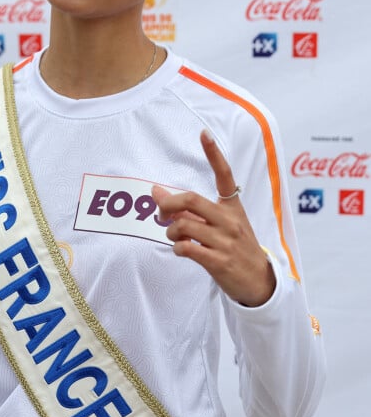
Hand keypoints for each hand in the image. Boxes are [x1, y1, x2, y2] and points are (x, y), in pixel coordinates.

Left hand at [152, 129, 274, 306]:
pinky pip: (187, 248)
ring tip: (176, 237)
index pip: (224, 175)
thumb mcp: (218, 224)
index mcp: (232, 207)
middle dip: (168, 204)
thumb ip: (188, 209)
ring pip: (184, 225)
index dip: (214, 154)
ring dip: (171, 231)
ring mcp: (226, 241)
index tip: (204, 134)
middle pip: (191, 200)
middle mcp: (230, 220)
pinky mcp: (219, 261)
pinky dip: (178, 248)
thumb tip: (155, 191)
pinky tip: (182, 249)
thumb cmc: (235, 247)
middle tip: (161, 213)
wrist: (260, 281)